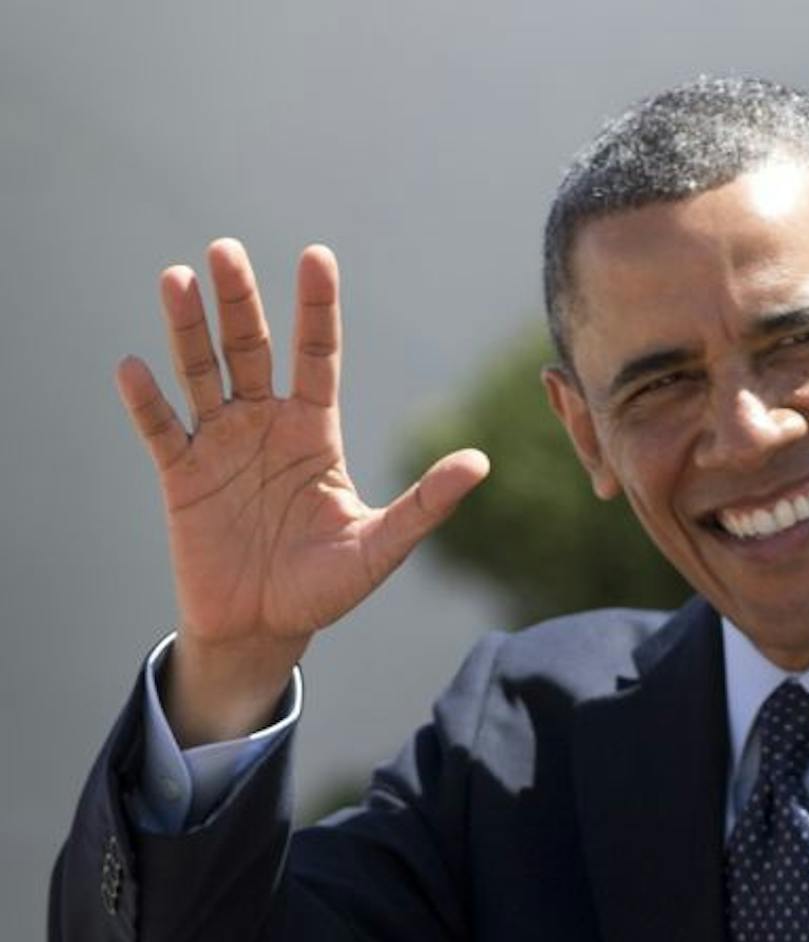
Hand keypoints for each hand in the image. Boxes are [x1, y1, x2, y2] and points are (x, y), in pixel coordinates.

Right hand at [116, 239, 488, 743]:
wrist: (264, 629)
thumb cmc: (325, 588)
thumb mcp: (381, 547)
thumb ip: (426, 504)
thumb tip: (480, 462)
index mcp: (314, 432)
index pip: (317, 356)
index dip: (316, 310)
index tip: (316, 257)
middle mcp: (265, 425)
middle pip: (251, 349)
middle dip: (240, 301)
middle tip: (226, 250)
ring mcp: (220, 446)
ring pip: (201, 374)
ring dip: (188, 330)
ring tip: (176, 279)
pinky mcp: (181, 476)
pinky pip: (160, 429)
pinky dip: (146, 401)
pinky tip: (133, 367)